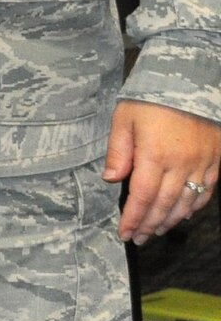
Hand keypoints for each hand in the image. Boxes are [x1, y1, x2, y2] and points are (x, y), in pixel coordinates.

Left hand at [103, 99, 220, 242]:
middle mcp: (181, 164)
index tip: (124, 233)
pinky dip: (195, 206)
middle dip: (150, 225)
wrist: (190, 81)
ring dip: (170, 220)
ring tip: (156, 231)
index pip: (141, 196)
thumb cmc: (151, 99)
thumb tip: (110, 179)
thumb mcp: (124, 119)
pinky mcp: (215, 160)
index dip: (133, 218)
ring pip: (186, 202)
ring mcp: (202, 164)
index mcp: (155, 155)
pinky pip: (207, 191)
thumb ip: (118, 151)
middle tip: (139, 238)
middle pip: (164, 204)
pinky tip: (183, 214)